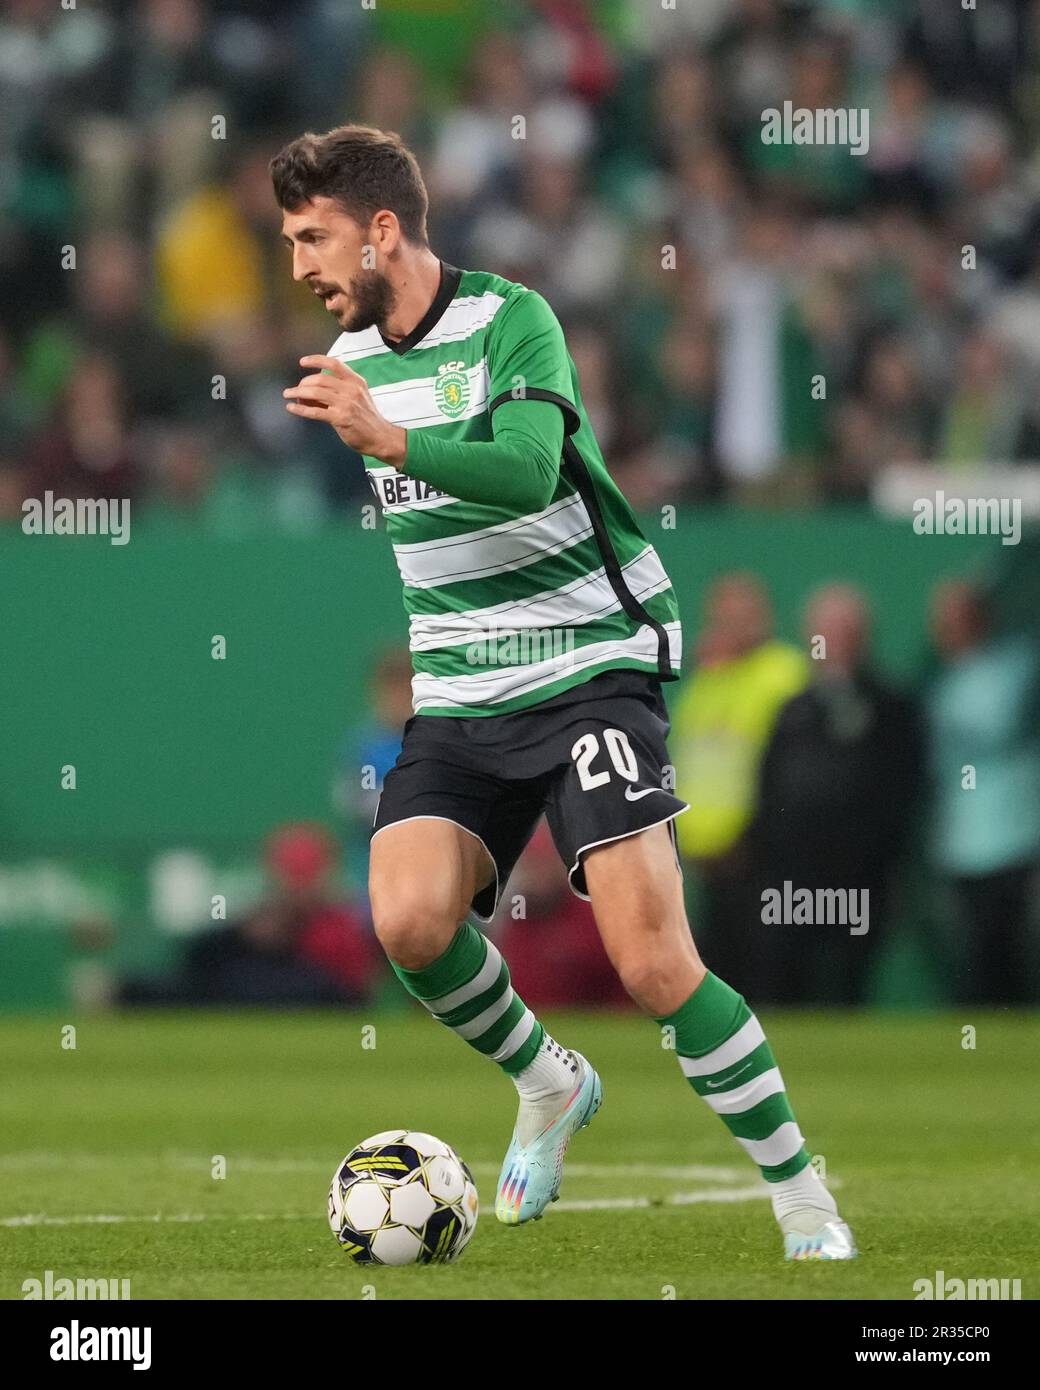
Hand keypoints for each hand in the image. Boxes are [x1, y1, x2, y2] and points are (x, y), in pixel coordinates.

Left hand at [283, 355, 406, 465]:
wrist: (381, 437)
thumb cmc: (366, 418)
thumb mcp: (359, 396)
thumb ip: (339, 390)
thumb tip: (312, 390)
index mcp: (356, 381)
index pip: (334, 364)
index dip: (316, 360)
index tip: (302, 362)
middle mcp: (351, 389)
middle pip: (320, 379)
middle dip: (303, 383)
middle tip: (294, 390)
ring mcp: (346, 404)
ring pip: (315, 393)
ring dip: (297, 393)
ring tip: (288, 395)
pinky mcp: (341, 419)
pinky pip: (315, 412)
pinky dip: (300, 409)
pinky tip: (291, 408)